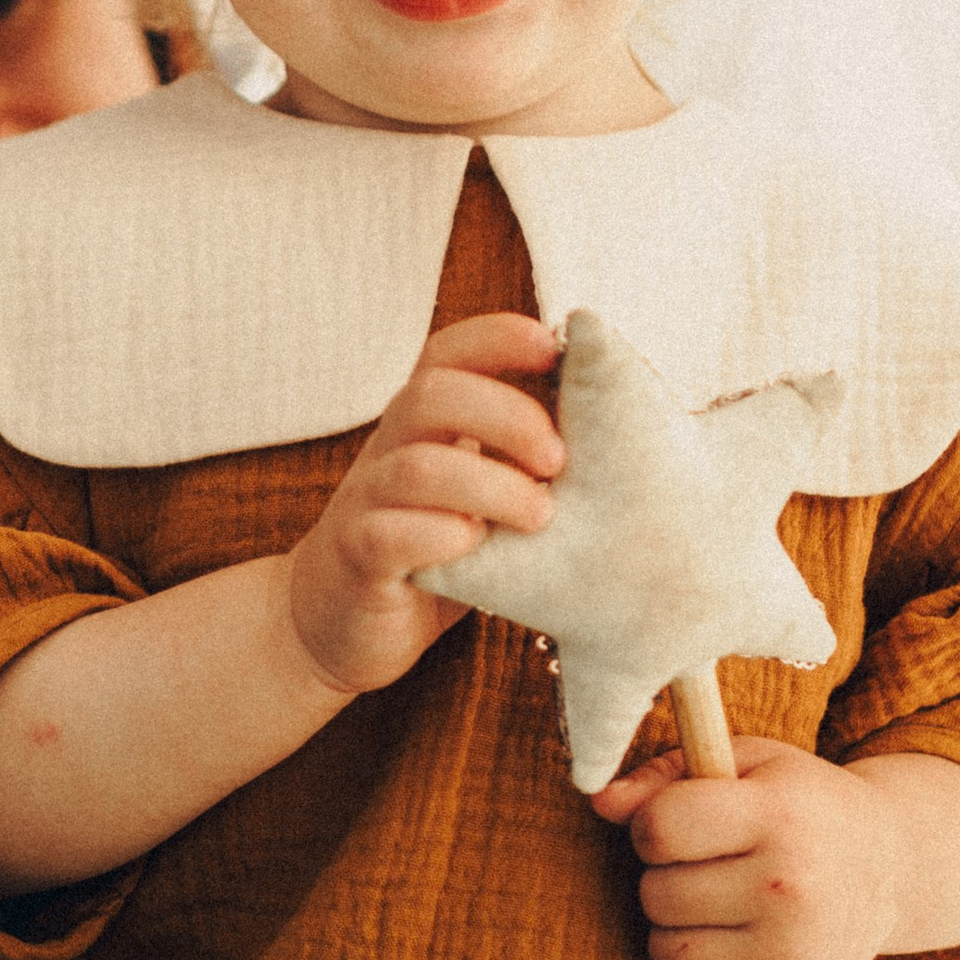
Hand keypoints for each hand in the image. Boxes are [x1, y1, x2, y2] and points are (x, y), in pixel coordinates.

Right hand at [286, 312, 563, 696]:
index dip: (498, 337)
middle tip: (559, 460)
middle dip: (507, 416)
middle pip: (433, 394)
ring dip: (489, 484)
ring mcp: (368, 501)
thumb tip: (619, 428)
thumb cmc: (432, 548)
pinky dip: (442, 536)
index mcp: (424, 423)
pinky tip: (478, 550)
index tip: (556, 348)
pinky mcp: (359, 556)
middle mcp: (390, 448)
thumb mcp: (478, 490)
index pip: (449, 353)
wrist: (340, 621)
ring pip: (416, 466)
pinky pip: (390, 533)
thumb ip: (520, 458)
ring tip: (540, 515)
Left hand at [588, 738, 908, 959]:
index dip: (653, 825)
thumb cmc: (798, 805)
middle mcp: (787, 888)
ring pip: (667, 953)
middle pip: (658, 894)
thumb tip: (600, 802)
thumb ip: (664, 777)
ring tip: (712, 907)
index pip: (660, 828)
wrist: (891, 866)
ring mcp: (790, 952)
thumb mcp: (744, 765)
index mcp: (776, 816)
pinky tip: (718, 950)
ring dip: (672, 931)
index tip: (682, 824)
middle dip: (665, 878)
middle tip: (707, 867)